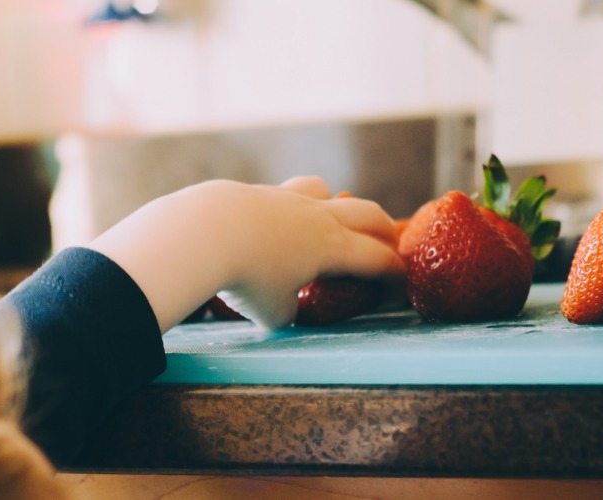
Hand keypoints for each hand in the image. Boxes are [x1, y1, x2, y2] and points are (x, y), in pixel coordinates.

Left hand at [87, 177, 403, 330]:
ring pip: (324, 190)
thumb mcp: (273, 313)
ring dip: (335, 204)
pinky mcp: (255, 193)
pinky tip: (272, 225)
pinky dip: (289, 209)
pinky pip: (283, 195)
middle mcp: (317, 217)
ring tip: (328, 222)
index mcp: (332, 247)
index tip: (399, 286)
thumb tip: (285, 308)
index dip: (395, 274)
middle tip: (387, 244)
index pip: (378, 259)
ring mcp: (285, 199)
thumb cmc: (245, 279)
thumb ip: (287, 311)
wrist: (203, 233)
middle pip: (367, 213)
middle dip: (383, 230)